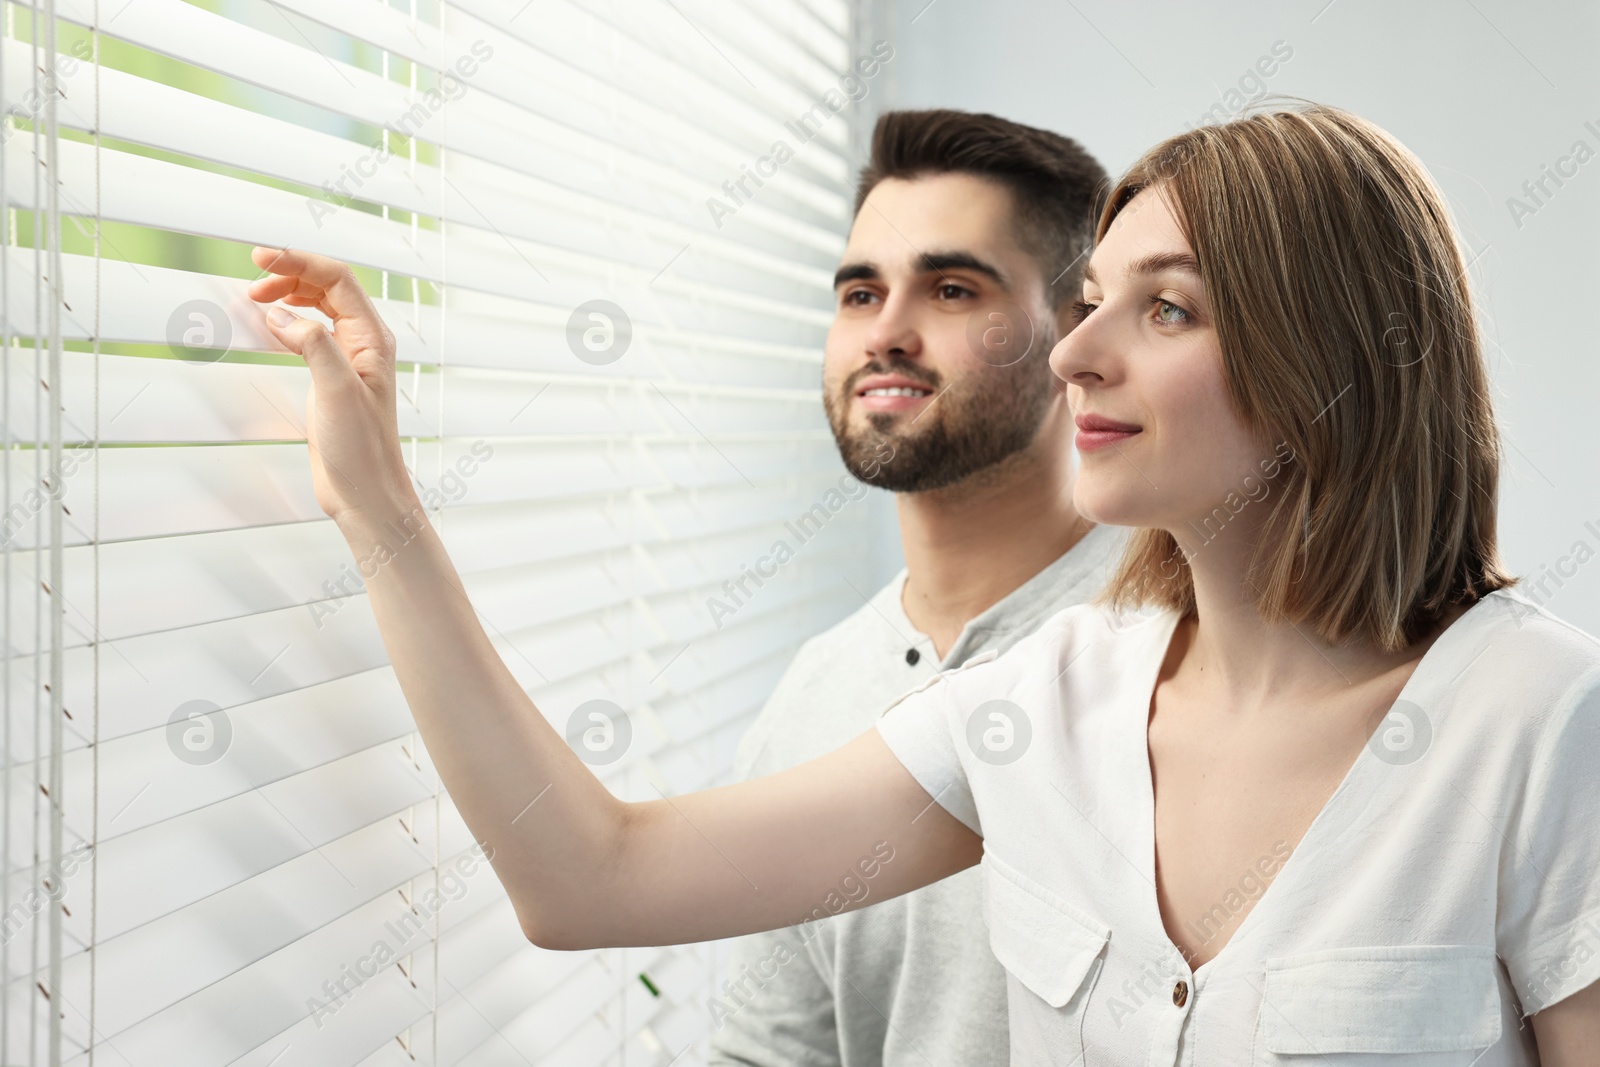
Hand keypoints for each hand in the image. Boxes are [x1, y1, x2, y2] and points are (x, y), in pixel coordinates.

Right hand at [247, 247, 415, 525]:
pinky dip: (287, 320)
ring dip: (288, 295)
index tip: (262, 257)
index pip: (337, 279)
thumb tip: (280, 313)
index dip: (300, 261)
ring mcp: (347, 360)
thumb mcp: (336, 390)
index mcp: (373, 339)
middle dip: (291, 275)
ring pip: (318, 309)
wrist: (364, 492)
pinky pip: (309, 334)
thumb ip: (312, 345)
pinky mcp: (331, 378)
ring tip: (255, 297)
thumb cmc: (361, 449)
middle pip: (327, 288)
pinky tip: (269, 323)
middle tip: (253, 280)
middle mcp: (363, 344)